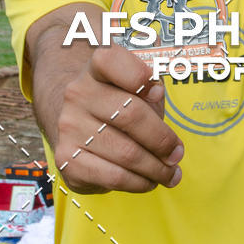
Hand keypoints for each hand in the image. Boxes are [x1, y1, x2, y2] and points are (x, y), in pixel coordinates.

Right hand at [53, 45, 183, 194]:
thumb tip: (155, 93)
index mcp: (96, 67)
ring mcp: (69, 126)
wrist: (75, 119)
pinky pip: (113, 177)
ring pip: (126, 154)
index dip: (139, 76)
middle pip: (130, 115)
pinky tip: (148, 181)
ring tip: (170, 173)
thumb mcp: (136, 85)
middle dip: (162, 140)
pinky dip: (139, 183)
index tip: (157, 94)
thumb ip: (151, 85)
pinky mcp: (67, 158)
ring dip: (157, 169)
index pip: (111, 60)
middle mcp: (77, 93)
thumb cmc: (118, 101)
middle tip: (177, 154)